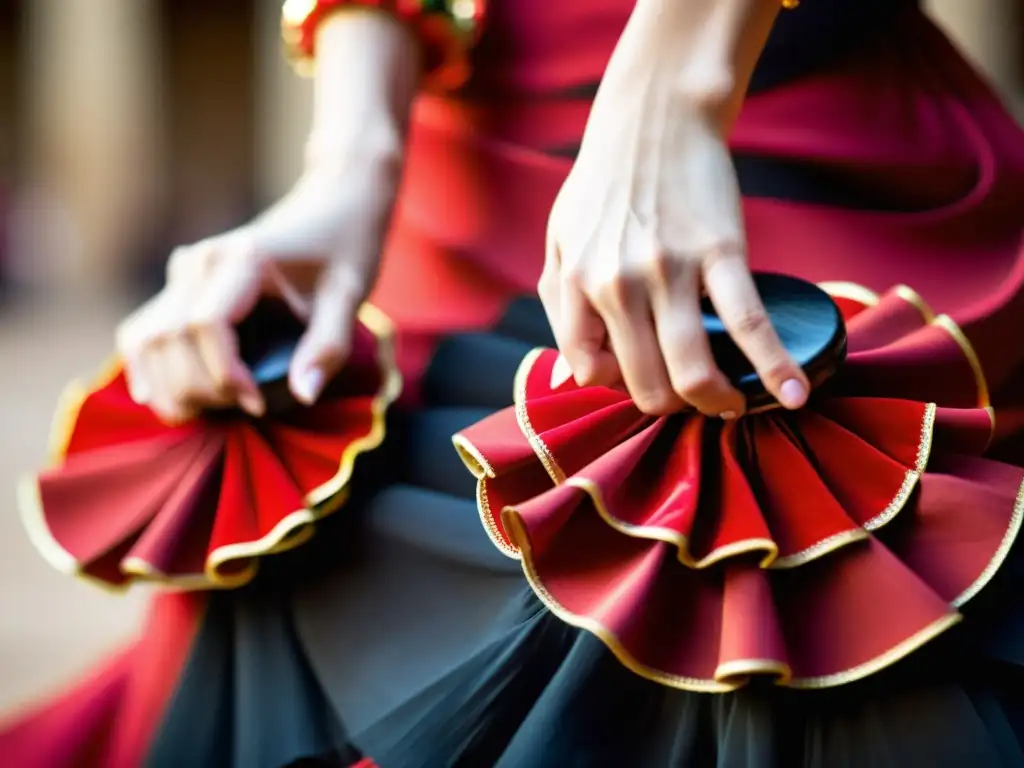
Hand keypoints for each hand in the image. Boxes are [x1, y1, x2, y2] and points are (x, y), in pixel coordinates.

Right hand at [116, 149, 401, 423]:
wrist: (332, 203)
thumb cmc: (345, 247)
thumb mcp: (350, 295)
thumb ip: (329, 345)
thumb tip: (302, 395)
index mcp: (241, 259)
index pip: (206, 325)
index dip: (225, 375)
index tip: (259, 402)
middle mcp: (200, 261)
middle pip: (169, 338)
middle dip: (199, 389)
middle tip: (243, 408)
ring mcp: (184, 270)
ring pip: (146, 337)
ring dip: (168, 385)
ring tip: (209, 412)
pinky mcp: (180, 284)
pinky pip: (144, 329)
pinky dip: (145, 366)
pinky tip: (158, 397)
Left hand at [540, 4, 807, 417]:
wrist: (654, 120)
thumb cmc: (603, 189)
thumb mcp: (560, 242)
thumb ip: (560, 309)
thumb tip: (569, 380)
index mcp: (577, 282)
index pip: (591, 371)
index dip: (617, 385)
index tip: (640, 375)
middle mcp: (619, 284)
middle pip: (648, 384)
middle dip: (673, 406)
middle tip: (692, 398)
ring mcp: (672, 270)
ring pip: (694, 369)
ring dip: (717, 402)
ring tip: (731, 403)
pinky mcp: (722, 252)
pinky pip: (750, 323)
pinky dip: (776, 365)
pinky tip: (794, 393)